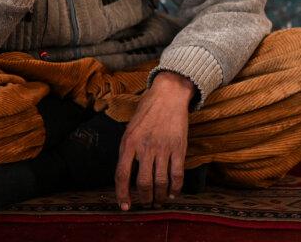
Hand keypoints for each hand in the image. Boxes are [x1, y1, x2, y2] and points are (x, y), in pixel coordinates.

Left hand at [115, 71, 193, 209]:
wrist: (168, 95)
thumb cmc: (147, 111)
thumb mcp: (130, 129)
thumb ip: (127, 151)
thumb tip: (125, 176)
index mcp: (129, 143)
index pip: (122, 175)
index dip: (122, 194)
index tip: (125, 206)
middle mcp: (145, 147)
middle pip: (143, 183)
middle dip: (144, 199)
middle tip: (146, 204)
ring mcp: (163, 148)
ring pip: (160, 182)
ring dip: (159, 197)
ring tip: (159, 202)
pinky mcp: (179, 148)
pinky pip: (177, 175)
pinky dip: (175, 188)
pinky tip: (173, 193)